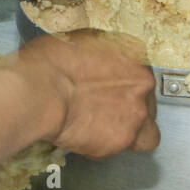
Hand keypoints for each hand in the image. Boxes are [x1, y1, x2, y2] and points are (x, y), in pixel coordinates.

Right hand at [28, 30, 159, 156]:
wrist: (41, 90)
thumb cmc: (51, 61)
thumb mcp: (82, 40)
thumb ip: (101, 54)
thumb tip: (96, 61)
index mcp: (136, 54)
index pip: (143, 73)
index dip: (127, 84)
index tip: (114, 89)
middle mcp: (143, 86)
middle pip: (148, 105)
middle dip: (130, 110)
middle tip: (105, 111)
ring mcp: (135, 115)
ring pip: (145, 135)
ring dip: (126, 133)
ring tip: (100, 131)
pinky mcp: (121, 140)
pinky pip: (117, 149)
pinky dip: (102, 146)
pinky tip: (83, 137)